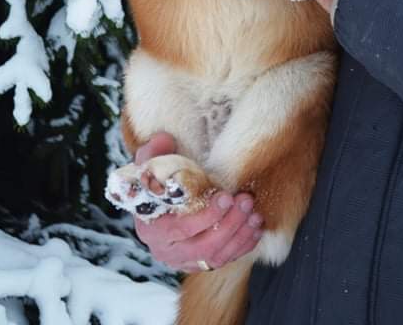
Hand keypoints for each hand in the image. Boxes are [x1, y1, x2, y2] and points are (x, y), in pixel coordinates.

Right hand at [133, 133, 263, 271]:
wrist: (154, 207)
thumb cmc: (153, 186)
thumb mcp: (147, 167)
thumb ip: (153, 152)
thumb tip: (164, 139)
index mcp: (151, 229)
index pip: (181, 229)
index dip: (206, 216)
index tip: (225, 196)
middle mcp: (167, 250)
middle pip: (203, 246)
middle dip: (229, 224)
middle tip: (245, 201)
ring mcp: (184, 260)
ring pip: (216, 256)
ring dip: (239, 235)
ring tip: (255, 214)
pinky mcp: (200, 264)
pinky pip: (224, 260)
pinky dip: (242, 246)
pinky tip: (255, 229)